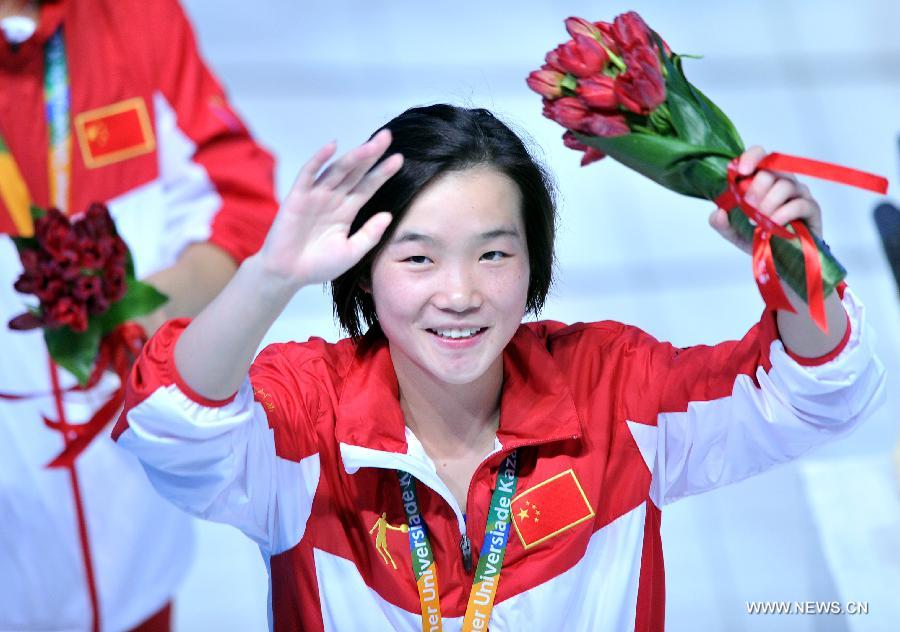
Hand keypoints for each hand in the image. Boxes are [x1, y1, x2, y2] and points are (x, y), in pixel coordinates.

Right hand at [258, 129, 402, 287]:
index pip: (368, 186)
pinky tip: (332, 146)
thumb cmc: (317, 265)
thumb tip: (388, 215)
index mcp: (346, 210)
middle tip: (387, 136)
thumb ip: (370, 234)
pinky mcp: (297, 197)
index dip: (382, 173)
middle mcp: (333, 199)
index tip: (399, 160)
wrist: (287, 275)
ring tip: (371, 145)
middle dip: (371, 155)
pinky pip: (309, 174)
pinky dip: (319, 159)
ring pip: (337, 170)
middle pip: (356, 172)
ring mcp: (315, 196)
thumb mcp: (351, 252)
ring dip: (354, 156)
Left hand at [708, 145, 821, 253]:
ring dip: (768, 203)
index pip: (760, 156)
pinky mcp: (811, 208)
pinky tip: (773, 226)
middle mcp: (782, 181)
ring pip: (785, 185)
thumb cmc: (757, 238)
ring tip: (758, 221)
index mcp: (763, 180)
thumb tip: (718, 213)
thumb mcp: (732, 232)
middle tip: (748, 206)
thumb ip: (721, 223)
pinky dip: (782, 214)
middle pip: (771, 170)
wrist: (777, 259)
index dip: (751, 158)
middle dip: (756, 188)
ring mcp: (799, 193)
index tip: (741, 171)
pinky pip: (799, 204)